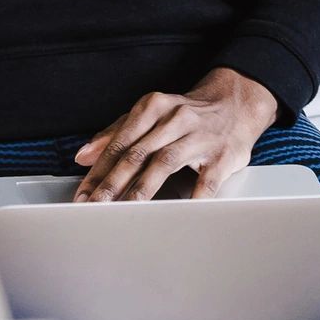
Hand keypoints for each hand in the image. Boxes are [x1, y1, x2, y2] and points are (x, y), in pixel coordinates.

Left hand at [70, 67, 278, 202]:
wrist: (237, 103)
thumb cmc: (186, 115)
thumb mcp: (151, 113)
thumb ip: (116, 133)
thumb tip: (84, 156)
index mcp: (153, 107)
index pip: (120, 142)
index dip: (99, 171)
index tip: (83, 194)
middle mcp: (175, 119)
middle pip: (137, 153)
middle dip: (112, 183)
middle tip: (94, 207)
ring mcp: (200, 137)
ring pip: (165, 163)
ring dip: (141, 190)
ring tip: (123, 212)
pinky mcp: (223, 156)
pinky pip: (206, 180)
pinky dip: (193, 199)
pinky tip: (178, 215)